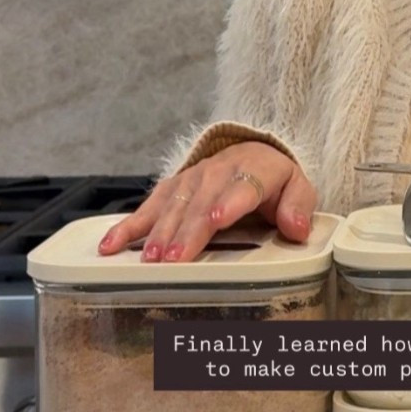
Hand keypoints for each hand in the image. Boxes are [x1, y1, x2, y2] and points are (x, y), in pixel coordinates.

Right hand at [96, 144, 317, 263]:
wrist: (251, 152)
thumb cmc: (274, 180)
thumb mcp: (297, 187)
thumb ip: (299, 207)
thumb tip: (297, 228)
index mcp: (255, 169)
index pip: (242, 186)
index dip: (228, 203)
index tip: (215, 220)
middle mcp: (218, 171)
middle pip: (201, 202)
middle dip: (186, 231)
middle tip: (175, 260)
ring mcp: (191, 179)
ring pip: (173, 205)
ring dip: (159, 232)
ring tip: (150, 259)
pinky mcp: (172, 188)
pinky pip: (148, 206)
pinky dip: (129, 226)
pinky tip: (111, 245)